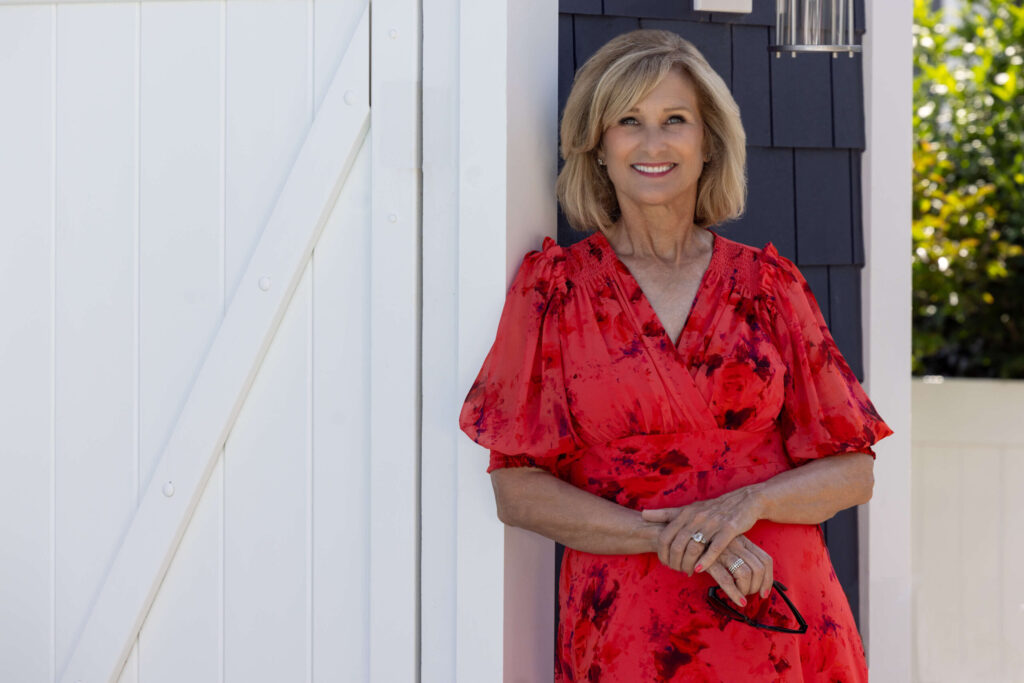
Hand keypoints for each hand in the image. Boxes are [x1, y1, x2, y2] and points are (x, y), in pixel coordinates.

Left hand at [640, 486, 762, 576]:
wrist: (744, 501)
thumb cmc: (712, 509)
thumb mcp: (688, 509)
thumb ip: (665, 514)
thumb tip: (642, 514)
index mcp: (685, 512)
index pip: (665, 535)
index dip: (662, 552)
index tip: (664, 563)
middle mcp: (697, 516)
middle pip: (677, 542)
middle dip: (674, 560)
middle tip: (675, 570)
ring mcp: (713, 522)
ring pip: (694, 545)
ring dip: (687, 562)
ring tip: (686, 572)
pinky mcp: (729, 529)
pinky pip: (715, 547)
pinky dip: (705, 560)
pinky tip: (699, 570)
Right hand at [704, 535, 774, 607]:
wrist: (676, 533)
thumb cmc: (703, 543)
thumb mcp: (725, 545)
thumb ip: (737, 555)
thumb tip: (751, 577)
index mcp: (742, 540)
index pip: (765, 559)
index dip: (769, 579)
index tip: (765, 593)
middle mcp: (735, 544)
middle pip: (759, 568)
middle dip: (758, 586)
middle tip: (750, 595)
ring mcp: (723, 551)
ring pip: (745, 573)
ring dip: (747, 590)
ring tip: (741, 596)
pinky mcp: (709, 560)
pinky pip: (727, 579)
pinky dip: (735, 593)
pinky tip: (739, 602)